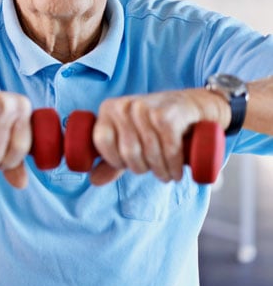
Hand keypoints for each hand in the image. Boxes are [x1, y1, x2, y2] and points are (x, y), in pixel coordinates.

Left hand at [90, 88, 229, 184]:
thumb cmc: (155, 126)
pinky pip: (168, 150)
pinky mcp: (168, 115)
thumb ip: (111, 160)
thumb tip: (94, 180)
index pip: (102, 144)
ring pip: (149, 154)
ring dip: (162, 171)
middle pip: (128, 152)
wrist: (192, 105)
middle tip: (155, 170)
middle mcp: (124, 106)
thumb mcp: (130, 140)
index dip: (115, 160)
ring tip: (168, 174)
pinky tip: (176, 172)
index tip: (129, 165)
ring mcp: (145, 108)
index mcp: (108, 109)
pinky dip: (174, 166)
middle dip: (143, 169)